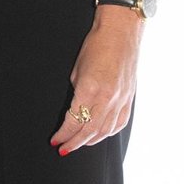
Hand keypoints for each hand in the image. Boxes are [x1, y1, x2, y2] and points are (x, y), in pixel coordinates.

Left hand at [50, 5, 142, 154]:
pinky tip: (98, 137)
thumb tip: (76, 107)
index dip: (64, 133)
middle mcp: (107, 99)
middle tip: (63, 149)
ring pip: (104, 131)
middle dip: (74, 142)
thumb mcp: (78, 68)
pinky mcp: (129, 100)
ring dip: (89, 141)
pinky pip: (118, 124)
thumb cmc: (96, 45)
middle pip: (88, 130)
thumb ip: (78, 91)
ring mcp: (121, 101)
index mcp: (90, 89)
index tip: (55, 140)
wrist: (121, 34)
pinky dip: (106, 133)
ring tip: (77, 145)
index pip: (74, 120)